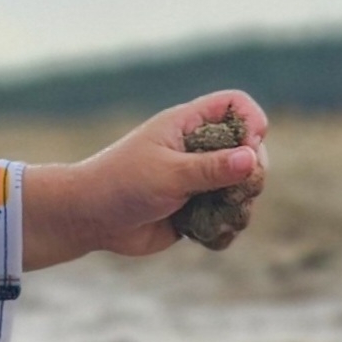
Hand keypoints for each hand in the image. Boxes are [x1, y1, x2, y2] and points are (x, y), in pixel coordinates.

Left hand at [20, 91, 268, 269]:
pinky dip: (225, 227)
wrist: (88, 219)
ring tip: (219, 218)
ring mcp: (198, 180)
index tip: (250, 145)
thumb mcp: (168, 173)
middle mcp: (196, 150)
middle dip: (252, 174)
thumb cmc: (121, 185)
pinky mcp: (196, 209)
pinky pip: (227, 217)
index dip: (251, 121)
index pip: (234, 105)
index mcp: (186, 126)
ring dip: (240, 206)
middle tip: (235, 192)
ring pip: (244, 188)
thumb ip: (211, 168)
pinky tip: (206, 236)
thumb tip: (252, 157)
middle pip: (251, 151)